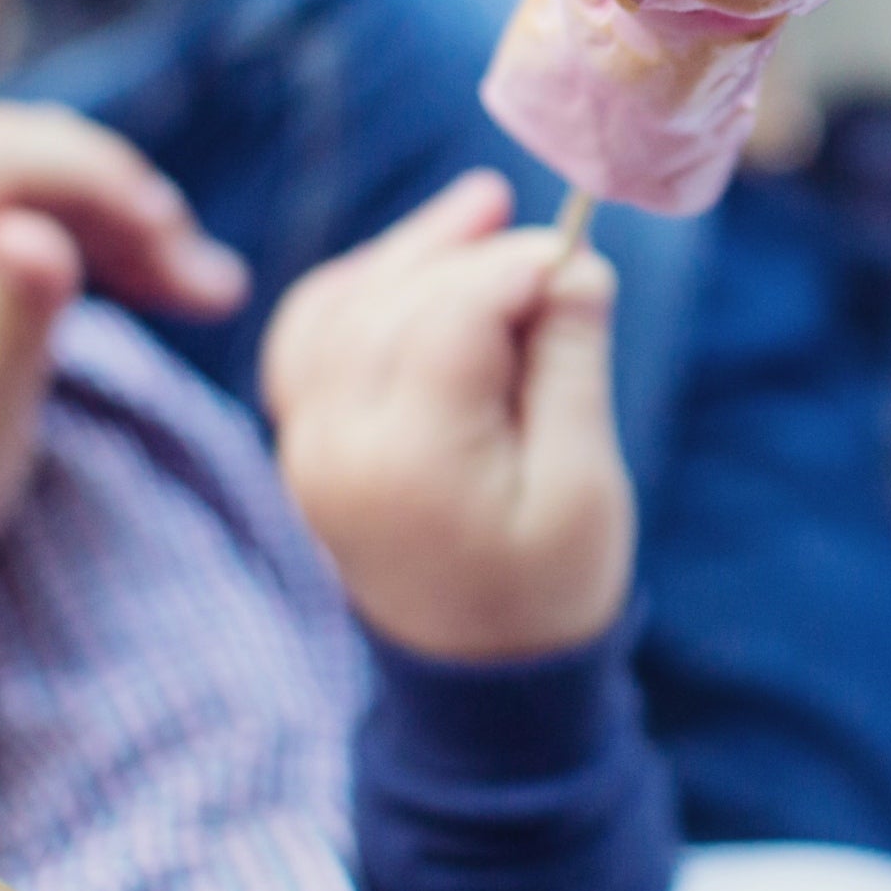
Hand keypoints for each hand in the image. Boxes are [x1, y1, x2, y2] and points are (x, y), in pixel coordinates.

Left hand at [0, 104, 247, 602]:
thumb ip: (0, 328)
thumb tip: (36, 231)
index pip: (6, 156)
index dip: (103, 177)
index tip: (176, 238)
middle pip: (35, 153)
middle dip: (132, 201)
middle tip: (208, 285)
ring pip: (50, 179)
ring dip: (134, 224)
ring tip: (211, 294)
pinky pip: (42, 212)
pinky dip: (111, 241)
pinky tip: (171, 287)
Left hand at [263, 170, 630, 663]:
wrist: (482, 679)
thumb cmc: (550, 586)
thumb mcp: (584, 483)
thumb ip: (568, 365)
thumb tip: (570, 263)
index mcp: (410, 460)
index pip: (453, 313)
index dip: (520, 269)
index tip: (583, 265)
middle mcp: (336, 444)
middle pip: (393, 299)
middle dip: (472, 254)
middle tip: (548, 234)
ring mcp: (307, 445)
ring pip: (340, 305)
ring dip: (411, 254)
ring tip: (481, 211)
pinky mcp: (306, 443)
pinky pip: (310, 338)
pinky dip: (359, 289)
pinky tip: (414, 268)